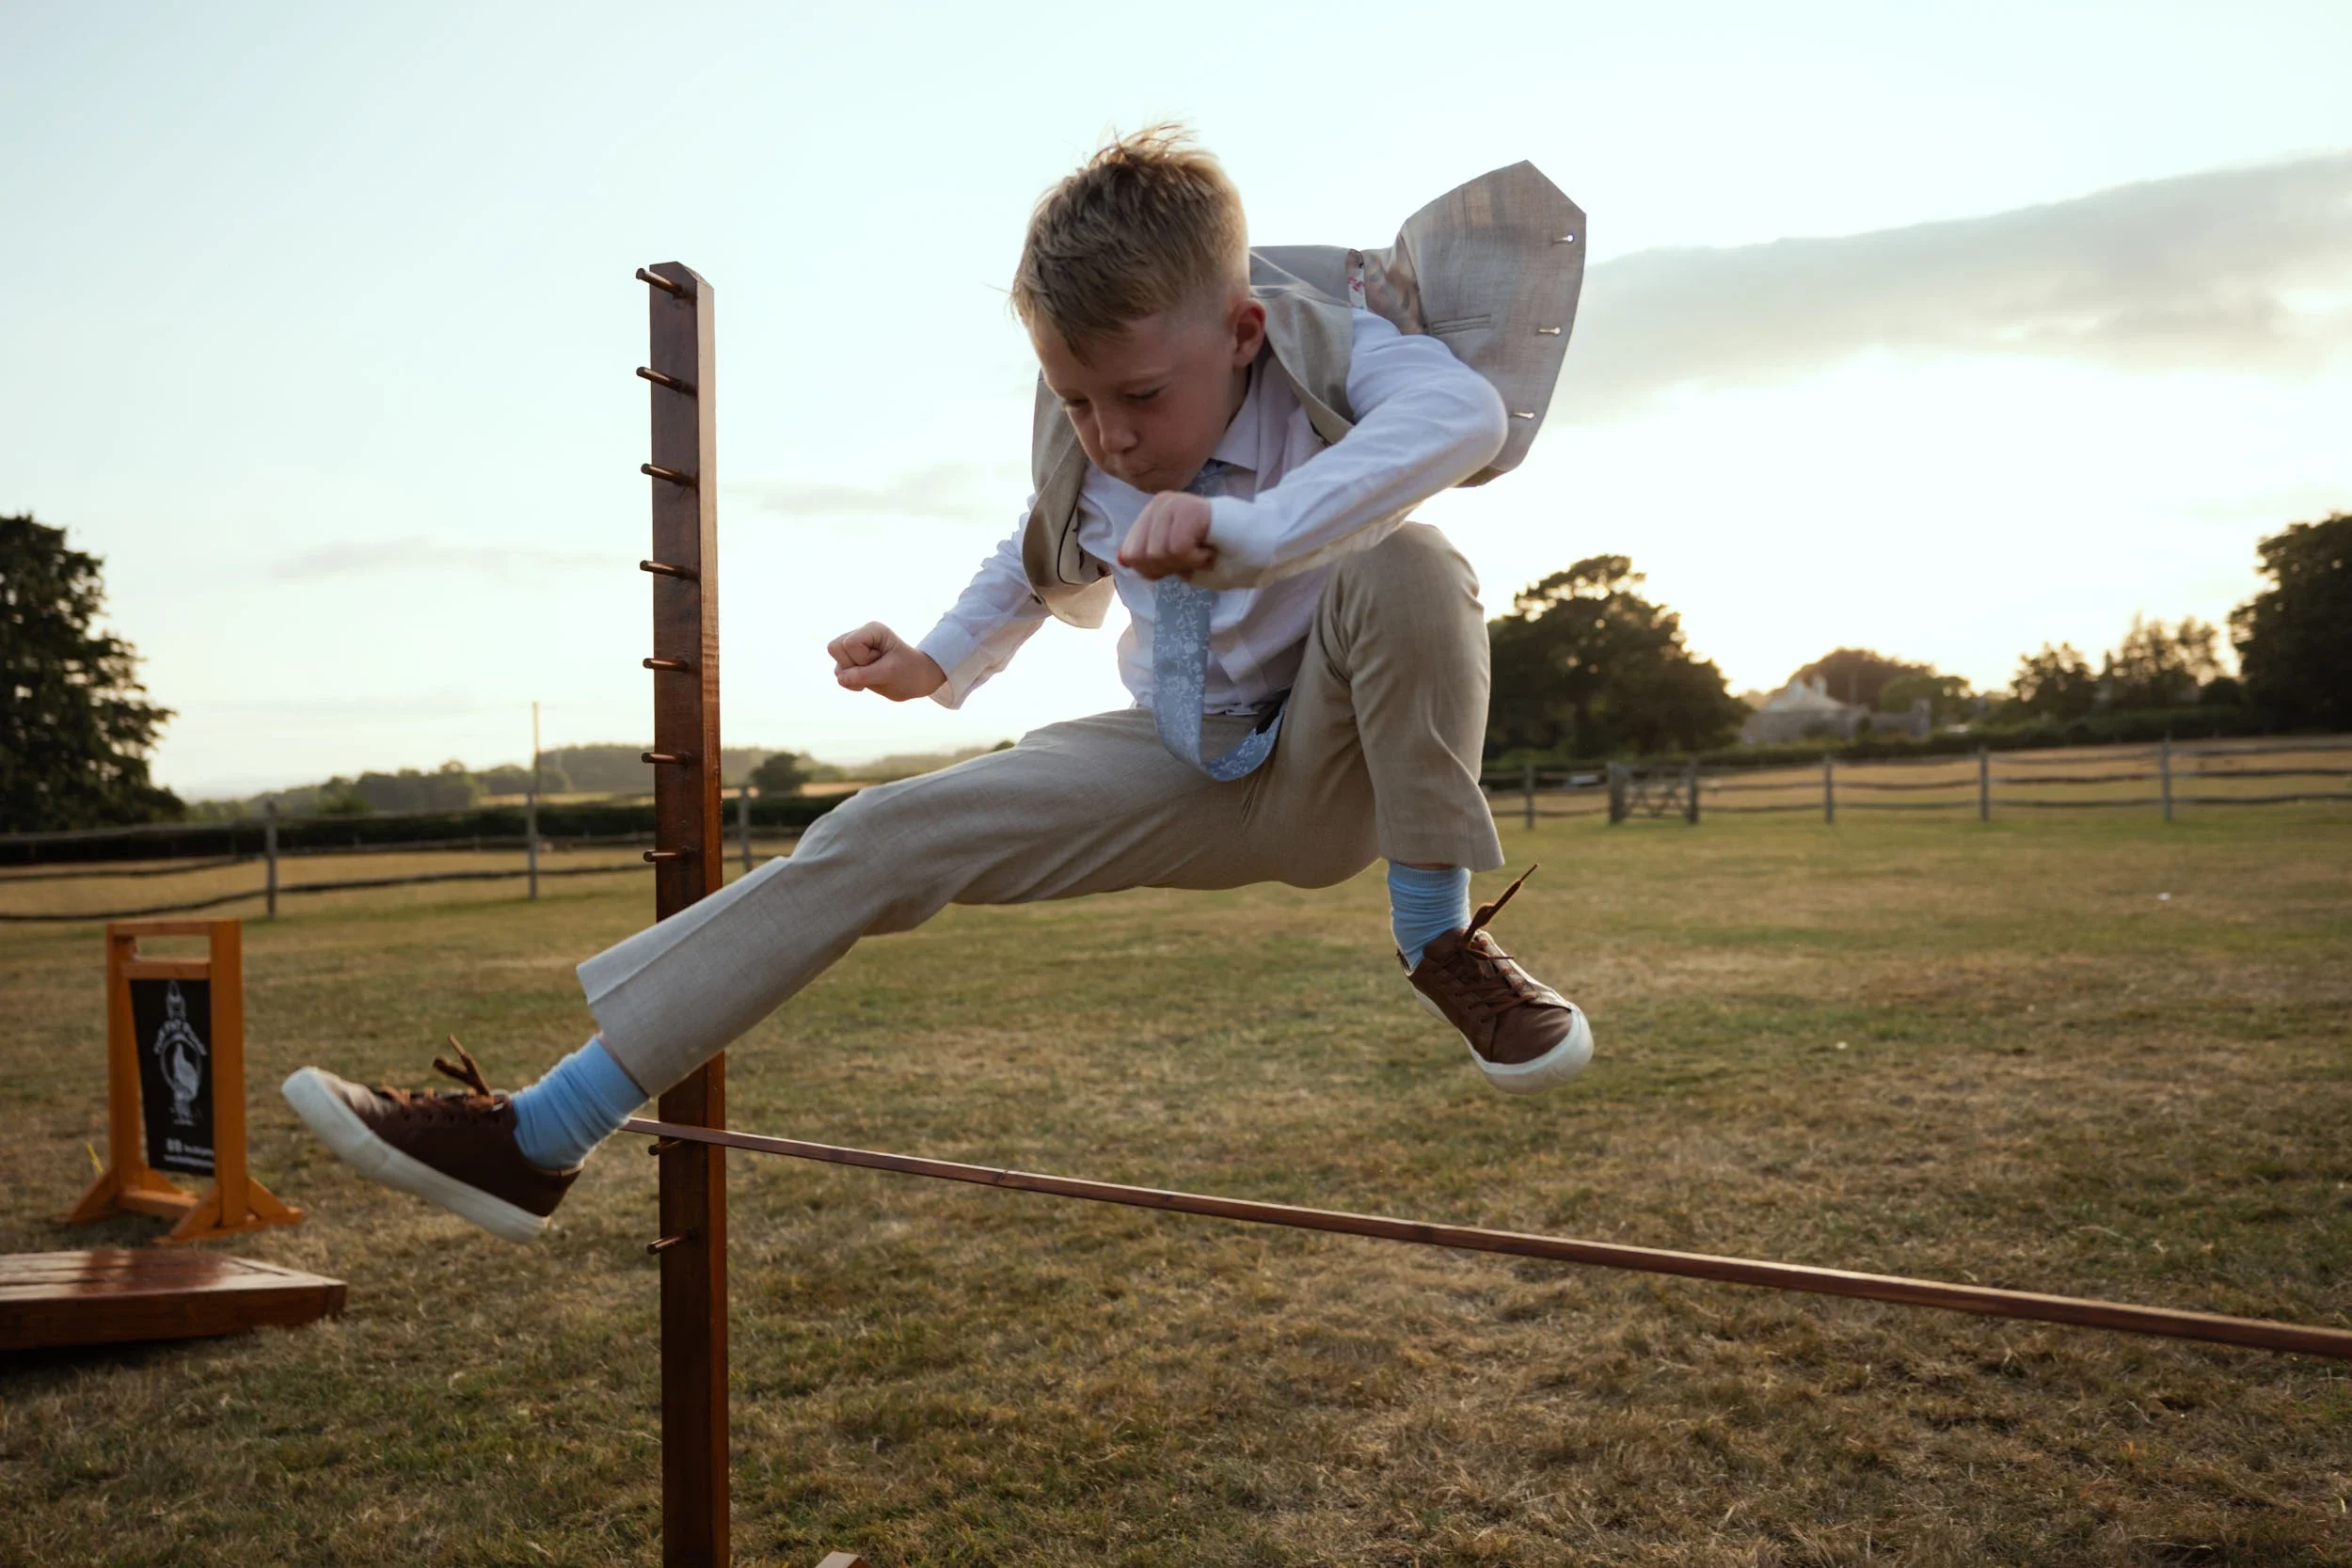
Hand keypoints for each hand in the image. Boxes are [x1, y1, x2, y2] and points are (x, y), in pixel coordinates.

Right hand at [828, 622, 945, 700]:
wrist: (918, 680)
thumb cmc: (910, 671)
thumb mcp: (890, 673)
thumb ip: (864, 675)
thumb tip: (840, 679)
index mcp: (872, 630)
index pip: (850, 643)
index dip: (862, 658)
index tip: (881, 661)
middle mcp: (860, 636)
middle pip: (834, 648)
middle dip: (853, 666)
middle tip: (875, 669)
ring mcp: (854, 651)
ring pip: (836, 665)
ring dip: (853, 677)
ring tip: (874, 676)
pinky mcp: (852, 664)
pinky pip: (839, 675)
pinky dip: (852, 684)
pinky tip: (868, 682)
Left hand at [1117, 491, 1217, 580]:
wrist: (1262, 546)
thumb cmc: (1223, 555)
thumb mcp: (1177, 563)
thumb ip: (1148, 559)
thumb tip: (1122, 557)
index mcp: (1152, 514)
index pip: (1130, 556)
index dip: (1157, 570)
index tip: (1184, 560)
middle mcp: (1159, 503)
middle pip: (1140, 557)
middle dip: (1170, 568)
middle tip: (1195, 556)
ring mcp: (1174, 504)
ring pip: (1158, 554)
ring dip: (1186, 563)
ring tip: (1205, 550)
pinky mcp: (1189, 509)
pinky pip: (1177, 549)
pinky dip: (1197, 558)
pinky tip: (1211, 548)